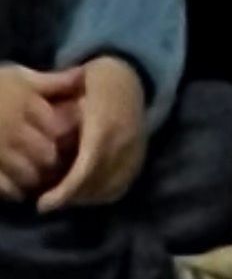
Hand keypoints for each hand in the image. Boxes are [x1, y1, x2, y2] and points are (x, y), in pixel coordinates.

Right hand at [0, 66, 82, 200]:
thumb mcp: (19, 78)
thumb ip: (51, 82)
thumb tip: (83, 76)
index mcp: (25, 104)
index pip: (57, 128)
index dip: (66, 136)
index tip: (70, 138)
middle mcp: (12, 129)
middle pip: (46, 155)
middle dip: (53, 159)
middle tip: (55, 161)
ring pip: (28, 174)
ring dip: (36, 177)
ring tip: (38, 174)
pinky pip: (6, 188)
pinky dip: (15, 190)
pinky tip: (18, 186)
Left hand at [38, 56, 146, 211]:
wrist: (132, 75)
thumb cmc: (97, 80)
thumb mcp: (74, 89)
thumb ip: (61, 114)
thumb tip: (49, 140)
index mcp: (104, 124)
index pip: (86, 169)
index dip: (65, 191)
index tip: (43, 203)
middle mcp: (124, 141)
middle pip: (95, 184)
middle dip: (69, 198)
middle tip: (48, 200)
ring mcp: (136, 150)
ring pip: (108, 190)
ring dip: (84, 198)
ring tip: (65, 196)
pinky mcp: (140, 157)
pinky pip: (121, 187)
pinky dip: (101, 195)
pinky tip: (85, 191)